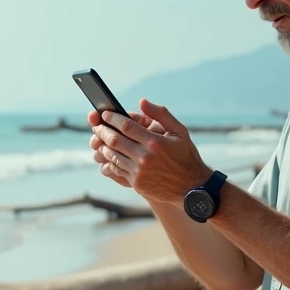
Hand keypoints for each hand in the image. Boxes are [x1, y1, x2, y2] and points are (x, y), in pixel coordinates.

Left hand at [87, 99, 210, 203]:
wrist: (192, 187)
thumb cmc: (186, 156)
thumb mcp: (179, 131)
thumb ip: (161, 114)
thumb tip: (142, 102)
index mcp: (155, 142)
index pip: (126, 126)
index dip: (112, 118)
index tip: (105, 114)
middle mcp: (145, 157)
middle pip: (114, 140)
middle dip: (102, 130)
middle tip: (97, 126)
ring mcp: (139, 172)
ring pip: (112, 155)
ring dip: (103, 146)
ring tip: (100, 140)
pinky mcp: (136, 183)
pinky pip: (116, 169)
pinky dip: (108, 161)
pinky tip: (107, 156)